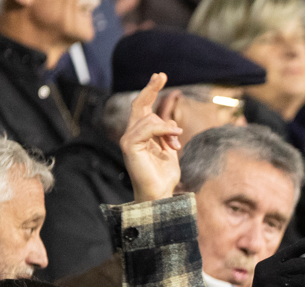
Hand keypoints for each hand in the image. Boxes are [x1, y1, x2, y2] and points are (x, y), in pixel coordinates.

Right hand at [120, 73, 182, 202]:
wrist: (159, 193)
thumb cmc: (164, 175)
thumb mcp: (170, 150)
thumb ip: (168, 134)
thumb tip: (172, 123)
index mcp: (141, 134)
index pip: (143, 107)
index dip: (151, 91)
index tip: (160, 77)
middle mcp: (131, 134)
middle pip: (139, 104)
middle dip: (151, 88)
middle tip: (161, 75)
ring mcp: (128, 139)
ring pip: (149, 118)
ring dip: (168, 128)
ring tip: (176, 143)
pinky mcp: (129, 145)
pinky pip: (147, 128)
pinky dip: (163, 130)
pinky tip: (174, 139)